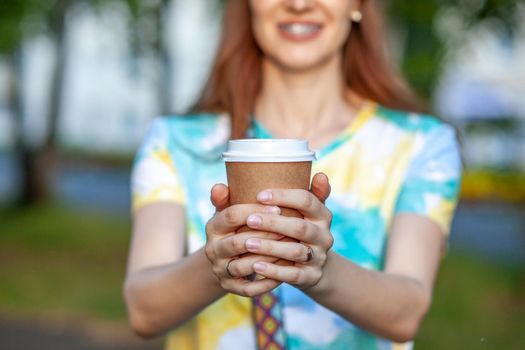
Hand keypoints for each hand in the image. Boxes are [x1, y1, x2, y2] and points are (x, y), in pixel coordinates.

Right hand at [204, 184, 282, 296]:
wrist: (230, 258)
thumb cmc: (238, 227)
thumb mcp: (232, 210)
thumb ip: (228, 197)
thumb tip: (219, 186)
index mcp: (213, 226)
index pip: (231, 215)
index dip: (255, 211)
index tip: (279, 208)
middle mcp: (212, 249)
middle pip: (239, 242)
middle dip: (266, 235)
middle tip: (290, 230)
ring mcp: (220, 270)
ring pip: (243, 266)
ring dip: (268, 259)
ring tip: (290, 251)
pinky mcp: (230, 287)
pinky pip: (249, 288)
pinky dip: (267, 282)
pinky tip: (285, 273)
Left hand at [241, 173, 333, 289]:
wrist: (312, 267)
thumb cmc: (297, 230)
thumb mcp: (300, 212)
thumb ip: (296, 193)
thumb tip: (315, 171)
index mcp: (322, 214)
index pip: (307, 200)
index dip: (284, 196)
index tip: (260, 195)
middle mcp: (324, 235)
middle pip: (299, 227)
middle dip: (273, 222)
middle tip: (249, 220)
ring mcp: (319, 257)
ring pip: (295, 252)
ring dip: (270, 247)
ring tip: (247, 244)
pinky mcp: (312, 276)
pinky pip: (293, 275)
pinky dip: (274, 271)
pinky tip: (256, 266)